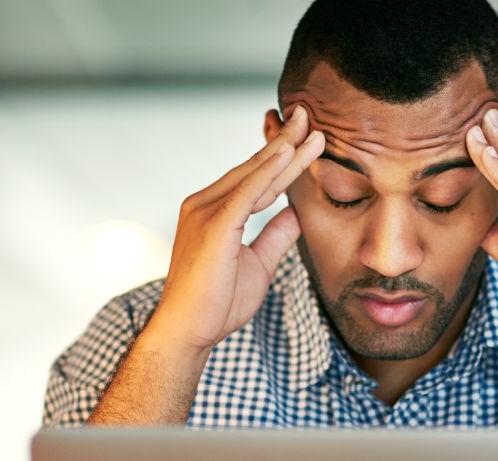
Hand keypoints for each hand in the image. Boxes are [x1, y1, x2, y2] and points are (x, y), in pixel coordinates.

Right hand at [148, 107, 324, 351]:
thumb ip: (275, 236)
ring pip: (253, 175)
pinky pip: (246, 193)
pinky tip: (286, 153)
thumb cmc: (217, 303)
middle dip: (285, 142)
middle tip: (308, 115)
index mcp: (215, 211)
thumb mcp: (259, 264)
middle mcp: (205, 203)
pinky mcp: (213, 225)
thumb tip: (296, 213)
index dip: (283, 157)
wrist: (188, 332)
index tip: (306, 137)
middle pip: (255, 167)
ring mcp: (205, 211)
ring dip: (284, 150)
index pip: (257, 178)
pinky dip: (267, 172)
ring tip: (310, 128)